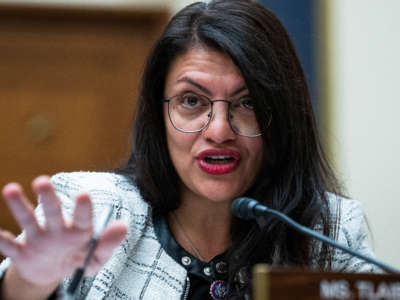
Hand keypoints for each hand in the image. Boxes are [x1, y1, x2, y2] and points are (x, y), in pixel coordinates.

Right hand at [0, 175, 126, 287]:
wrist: (54, 273)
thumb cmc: (79, 259)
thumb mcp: (96, 257)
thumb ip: (108, 244)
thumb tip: (123, 227)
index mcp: (78, 230)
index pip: (82, 217)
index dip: (83, 208)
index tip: (82, 195)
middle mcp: (57, 229)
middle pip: (53, 212)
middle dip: (48, 197)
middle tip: (42, 181)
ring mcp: (38, 239)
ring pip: (28, 220)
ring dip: (20, 206)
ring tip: (11, 189)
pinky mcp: (22, 253)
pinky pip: (10, 247)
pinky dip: (3, 240)